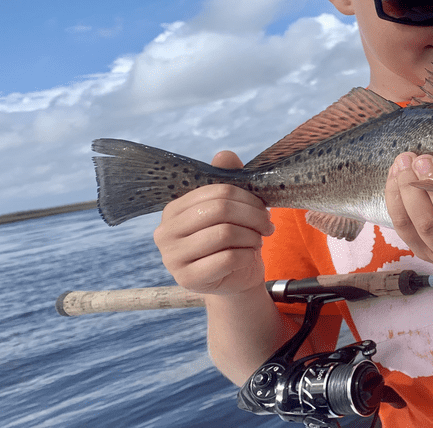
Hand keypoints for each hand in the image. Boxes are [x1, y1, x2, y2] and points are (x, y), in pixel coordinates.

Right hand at [154, 151, 273, 294]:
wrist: (232, 279)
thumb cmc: (231, 240)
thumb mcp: (231, 209)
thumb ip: (227, 180)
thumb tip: (224, 154)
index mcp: (173, 209)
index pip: (217, 192)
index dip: (247, 197)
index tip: (263, 207)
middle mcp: (165, 232)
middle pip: (220, 211)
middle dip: (252, 216)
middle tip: (267, 225)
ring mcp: (172, 258)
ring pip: (225, 234)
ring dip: (251, 236)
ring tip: (257, 240)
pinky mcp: (188, 279)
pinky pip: (227, 258)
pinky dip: (247, 255)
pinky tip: (248, 256)